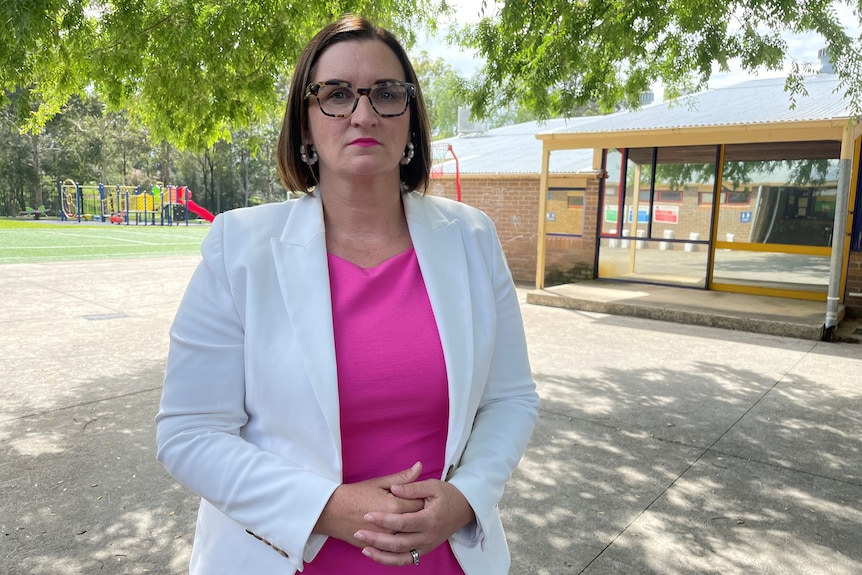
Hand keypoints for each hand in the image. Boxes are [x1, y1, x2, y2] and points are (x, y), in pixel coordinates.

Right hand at [313, 462, 424, 547]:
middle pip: (417, 520)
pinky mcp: (379, 547)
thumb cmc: (355, 494)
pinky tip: (399, 531)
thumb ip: (402, 478)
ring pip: (409, 535)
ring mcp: (386, 539)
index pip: (420, 503)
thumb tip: (419, 466)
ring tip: (407, 518)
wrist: (331, 511)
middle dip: (420, 513)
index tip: (421, 495)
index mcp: (394, 506)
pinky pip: (397, 547)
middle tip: (416, 506)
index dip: (422, 498)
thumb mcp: (379, 483)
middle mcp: (392, 525)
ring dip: (411, 528)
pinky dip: (401, 540)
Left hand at [354, 475, 475, 565]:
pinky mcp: (424, 551)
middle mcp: (428, 537)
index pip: (403, 522)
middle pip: (399, 543)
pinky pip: (405, 560)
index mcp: (430, 519)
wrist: (464, 509)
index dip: (384, 520)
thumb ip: (412, 487)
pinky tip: (376, 554)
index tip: (368, 515)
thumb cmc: (447, 495)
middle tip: (358, 532)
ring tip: (364, 548)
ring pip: (401, 556)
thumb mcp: (432, 486)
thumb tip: (394, 488)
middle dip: (377, 539)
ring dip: (381, 554)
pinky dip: (390, 561)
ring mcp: (426, 546)